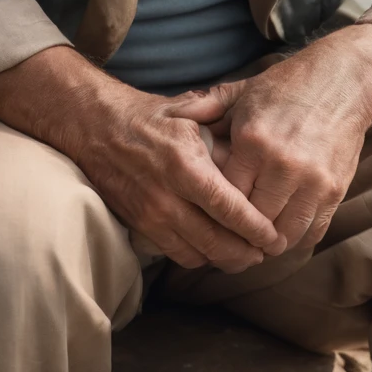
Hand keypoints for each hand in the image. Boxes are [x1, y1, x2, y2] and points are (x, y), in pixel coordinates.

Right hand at [0, 45, 284, 273]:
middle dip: (248, 252)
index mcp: (185, 164)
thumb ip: (222, 129)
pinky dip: (201, 258)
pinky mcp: (139, 226)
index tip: (275, 236)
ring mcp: (151, 215)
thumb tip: (256, 147)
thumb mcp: (188, 111)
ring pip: (199, 255)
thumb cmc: (148, 116)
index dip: (256, 228)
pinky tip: (216, 250)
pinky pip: (177, 255)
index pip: (229, 207)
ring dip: (227, 260)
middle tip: (269, 251)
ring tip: (248, 254)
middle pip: (218, 242)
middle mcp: (167, 195)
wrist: (95, 126)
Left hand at [177, 23, 371, 252]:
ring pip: (282, 236)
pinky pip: (311, 231)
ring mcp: (311, 180)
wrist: (344, 79)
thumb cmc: (287, 86)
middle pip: (251, 223)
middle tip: (228, 241)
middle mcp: (281, 163)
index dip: (214, 211)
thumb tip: (172, 128)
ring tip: (255, 242)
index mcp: (252, 140)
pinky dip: (296, 237)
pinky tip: (284, 231)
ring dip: (268, 242)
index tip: (207, 218)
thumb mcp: (244, 93)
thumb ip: (209, 114)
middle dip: (239, 234)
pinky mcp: (335, 190)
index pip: (223, 197)